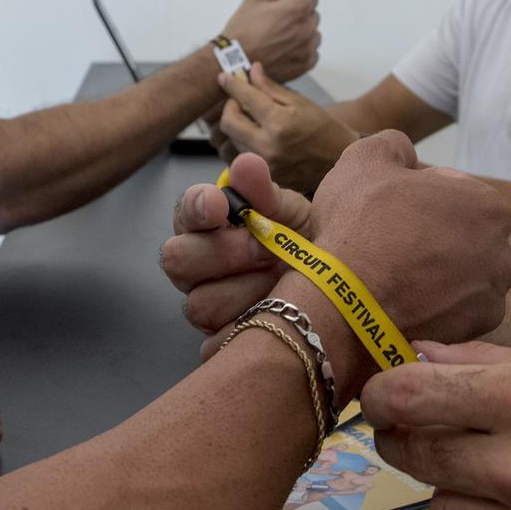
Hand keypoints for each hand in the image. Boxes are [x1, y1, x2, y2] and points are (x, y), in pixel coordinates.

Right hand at [161, 151, 299, 350]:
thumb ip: (264, 191)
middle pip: (177, 260)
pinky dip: (247, 331)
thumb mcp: (289, 212)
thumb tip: (247, 165)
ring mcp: (205, 304)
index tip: (220, 204)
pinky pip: (216, 344)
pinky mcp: (219, 341)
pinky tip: (276, 317)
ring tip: (281, 283)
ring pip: (199, 304)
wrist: (333, 287)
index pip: (184, 212)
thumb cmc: (301, 242)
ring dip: (244, 292)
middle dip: (224, 253)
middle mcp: (196, 265)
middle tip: (265, 249)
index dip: (197, 207)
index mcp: (205, 225)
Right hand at [163, 132, 510, 390]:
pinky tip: (402, 304)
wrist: (344, 305)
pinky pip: (454, 313)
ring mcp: (492, 299)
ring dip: (437, 274)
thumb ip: (393, 144)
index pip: (454, 192)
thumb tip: (407, 155)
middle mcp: (503, 253)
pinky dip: (434, 308)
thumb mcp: (363, 160)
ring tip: (394, 278)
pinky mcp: (473, 334)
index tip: (388, 210)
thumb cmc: (359, 226)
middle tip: (390, 244)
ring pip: (462, 277)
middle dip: (433, 237)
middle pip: (463, 236)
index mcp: (488, 206)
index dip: (416, 196)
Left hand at [215, 62, 358, 193]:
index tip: (224, 77)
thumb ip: (271, 88)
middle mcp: (268, 146)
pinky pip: (243, 156)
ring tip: (254, 119)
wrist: (341, 162)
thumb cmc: (325, 129)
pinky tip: (259, 137)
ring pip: (233, 141)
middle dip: (230, 107)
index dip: (232, 85)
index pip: (245, 98)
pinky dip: (246, 143)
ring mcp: (265, 165)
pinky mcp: (265, 177)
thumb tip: (251, 71)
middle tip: (240, 100)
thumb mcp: (300, 103)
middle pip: (228, 123)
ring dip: (238, 126)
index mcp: (279, 123)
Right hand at [220, 0, 320, 81]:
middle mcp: (305, 28)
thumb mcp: (253, 0)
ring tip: (282, 39)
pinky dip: (302, 52)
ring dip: (303, 35)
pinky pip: (312, 54)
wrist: (234, 63)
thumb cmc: (242, 34)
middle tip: (280, 23)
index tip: (291, 5)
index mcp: (295, 9)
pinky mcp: (304, 64)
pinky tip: (286, 51)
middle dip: (300, 17)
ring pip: (314, 36)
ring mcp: (306, 48)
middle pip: (313, 16)